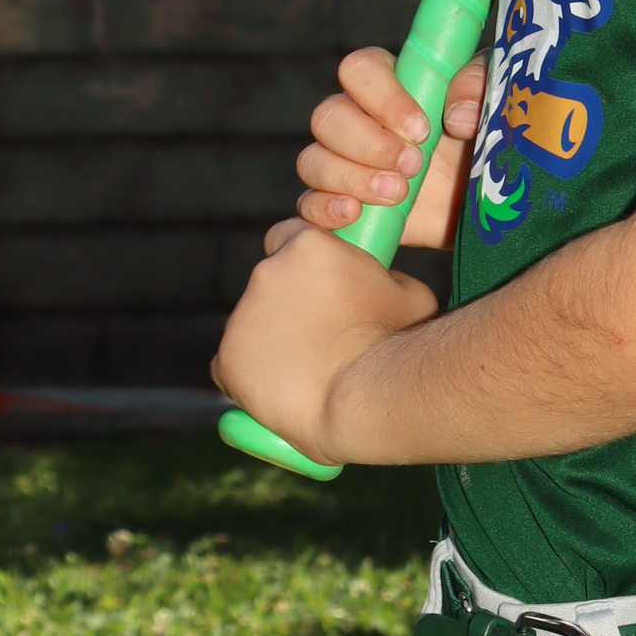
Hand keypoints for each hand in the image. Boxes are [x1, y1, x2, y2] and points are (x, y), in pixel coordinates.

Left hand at [211, 216, 440, 462]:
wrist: (365, 399)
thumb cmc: (397, 343)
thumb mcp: (409, 293)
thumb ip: (382, 277)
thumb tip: (376, 281)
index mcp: (308, 246)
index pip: (288, 235)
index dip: (301, 258)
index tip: (317, 282)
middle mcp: (266, 272)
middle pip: (269, 282)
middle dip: (288, 303)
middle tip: (319, 335)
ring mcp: (242, 316)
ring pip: (252, 325)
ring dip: (272, 340)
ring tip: (308, 371)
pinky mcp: (227, 358)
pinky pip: (232, 364)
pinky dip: (252, 375)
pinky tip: (280, 390)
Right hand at [295, 49, 484, 247]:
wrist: (492, 203)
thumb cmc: (491, 138)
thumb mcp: (498, 99)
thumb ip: (479, 85)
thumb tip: (455, 112)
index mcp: (392, 82)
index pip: (359, 69)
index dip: (383, 96)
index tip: (421, 128)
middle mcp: (360, 118)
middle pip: (328, 116)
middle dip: (369, 144)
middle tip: (414, 166)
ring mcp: (346, 163)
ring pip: (313, 161)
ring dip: (351, 178)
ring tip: (399, 194)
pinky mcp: (345, 205)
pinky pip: (307, 204)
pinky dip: (323, 209)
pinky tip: (355, 215)